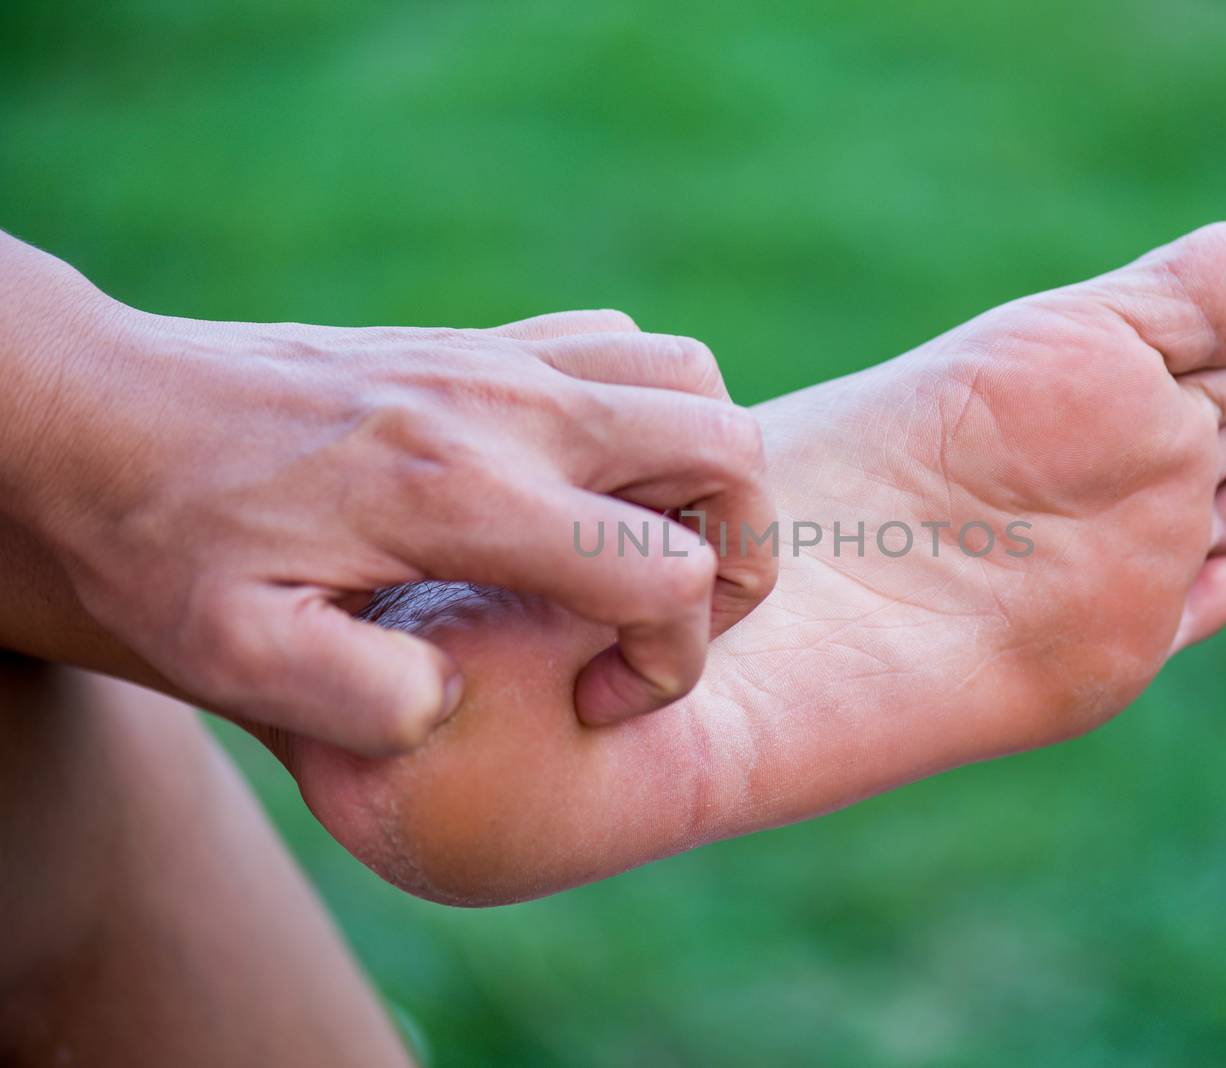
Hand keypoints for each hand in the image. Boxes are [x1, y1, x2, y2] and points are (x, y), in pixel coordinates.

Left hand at [0, 234, 775, 752]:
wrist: (101, 409)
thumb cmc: (162, 539)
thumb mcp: (226, 651)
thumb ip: (354, 697)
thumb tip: (460, 702)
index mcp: (461, 495)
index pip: (661, 572)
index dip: (670, 661)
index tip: (599, 697)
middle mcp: (506, 408)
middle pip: (725, 445)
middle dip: (744, 551)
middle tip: (675, 615)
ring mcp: (499, 359)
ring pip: (690, 379)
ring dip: (707, 469)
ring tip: (644, 545)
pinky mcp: (481, 341)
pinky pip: (619, 347)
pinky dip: (646, 411)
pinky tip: (580, 479)